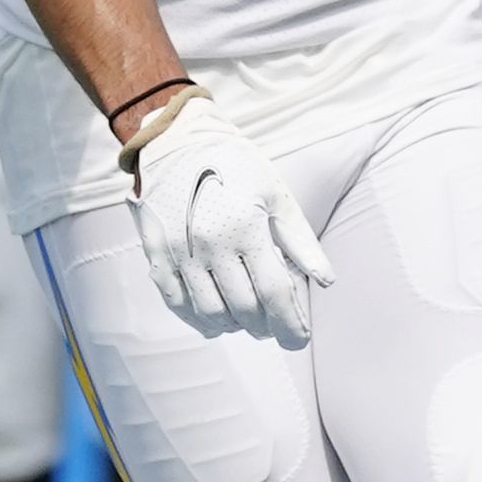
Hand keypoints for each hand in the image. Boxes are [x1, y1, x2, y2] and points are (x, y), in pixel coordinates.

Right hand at [129, 93, 334, 343]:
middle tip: (278, 327)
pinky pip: (176, 303)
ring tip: (250, 321)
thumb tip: (325, 280)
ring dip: (234, 326)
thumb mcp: (277, 195)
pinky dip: (199, 319)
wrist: (178, 142)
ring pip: (209, 313)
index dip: (290, 324)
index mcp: (244, 228)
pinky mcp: (156, 255)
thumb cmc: (236, 167)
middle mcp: (208, 245)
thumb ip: (300, 241)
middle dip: (266, 327)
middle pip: (243, 309)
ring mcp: (178, 253)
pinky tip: (217, 319)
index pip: (273, 293)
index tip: (300, 339)